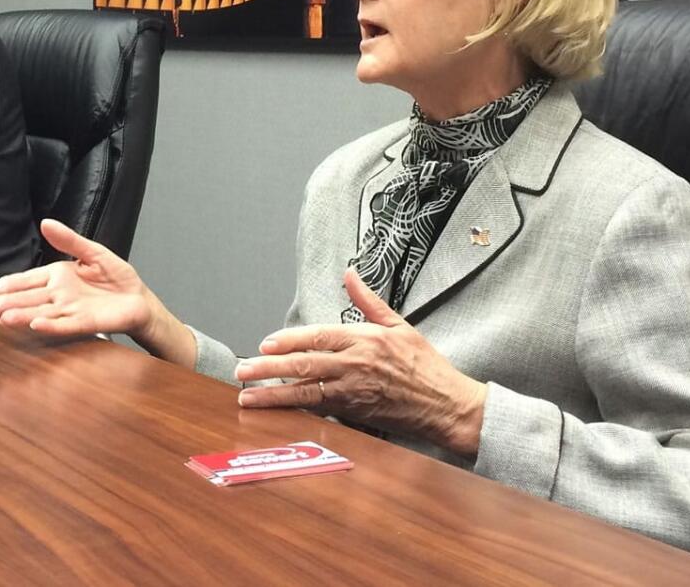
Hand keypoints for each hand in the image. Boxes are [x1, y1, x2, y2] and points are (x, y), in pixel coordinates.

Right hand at [0, 219, 194, 365]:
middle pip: (31, 299)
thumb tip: (46, 223)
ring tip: (6, 318)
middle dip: (11, 302)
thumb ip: (70, 240)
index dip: (14, 283)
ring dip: (24, 316)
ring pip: (42, 313)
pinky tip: (36, 324)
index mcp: (59, 276)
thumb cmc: (117, 278)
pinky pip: (65, 324)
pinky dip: (51, 325)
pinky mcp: (85, 322)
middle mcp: (60, 295)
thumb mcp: (93, 252)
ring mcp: (71, 310)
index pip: (31, 279)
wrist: (138, 299)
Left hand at [234, 269, 485, 457]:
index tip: (265, 344)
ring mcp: (354, 391)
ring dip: (273, 393)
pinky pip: (320, 409)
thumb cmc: (426, 366)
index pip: (318, 336)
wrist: (448, 405)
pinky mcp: (356, 414)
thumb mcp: (399, 325)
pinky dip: (296, 410)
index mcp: (365, 339)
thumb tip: (349, 275)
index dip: (288, 340)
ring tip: (247, 396)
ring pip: (305, 391)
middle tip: (242, 370)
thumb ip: (369, 301)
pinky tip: (276, 411)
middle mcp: (356, 364)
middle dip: (268, 368)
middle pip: (303, 364)